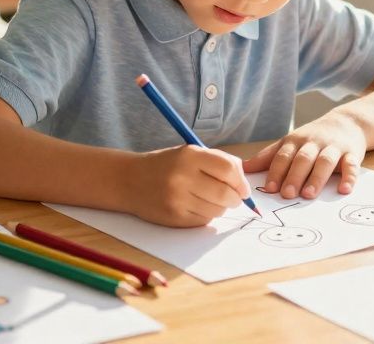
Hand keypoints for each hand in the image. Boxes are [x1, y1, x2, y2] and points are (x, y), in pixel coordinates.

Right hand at [127, 145, 249, 226]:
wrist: (129, 181)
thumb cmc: (165, 165)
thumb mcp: (188, 153)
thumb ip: (216, 161)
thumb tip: (244, 179)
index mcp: (189, 156)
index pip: (228, 169)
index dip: (241, 181)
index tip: (244, 188)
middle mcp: (182, 177)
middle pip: (226, 193)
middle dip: (236, 198)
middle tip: (235, 199)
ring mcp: (177, 199)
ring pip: (217, 210)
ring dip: (221, 208)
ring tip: (211, 200)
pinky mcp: (174, 217)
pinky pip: (203, 220)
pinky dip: (207, 215)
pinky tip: (197, 206)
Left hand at [242, 111, 366, 198]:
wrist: (346, 123)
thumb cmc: (312, 138)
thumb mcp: (289, 143)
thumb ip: (268, 157)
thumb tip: (243, 168)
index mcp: (295, 141)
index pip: (283, 156)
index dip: (276, 172)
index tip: (269, 188)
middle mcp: (313, 143)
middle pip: (302, 159)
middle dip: (294, 176)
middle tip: (287, 194)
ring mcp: (333, 147)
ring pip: (325, 161)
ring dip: (317, 177)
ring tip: (309, 194)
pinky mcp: (352, 154)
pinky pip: (351, 165)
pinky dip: (349, 177)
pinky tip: (344, 189)